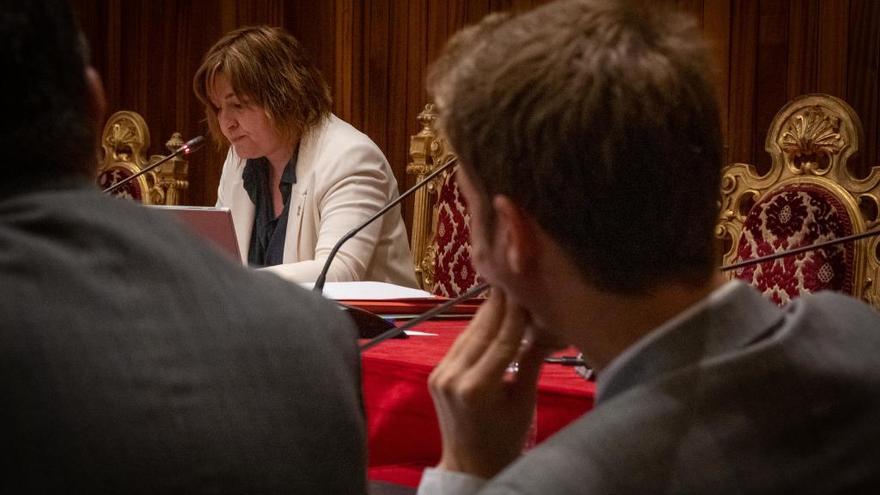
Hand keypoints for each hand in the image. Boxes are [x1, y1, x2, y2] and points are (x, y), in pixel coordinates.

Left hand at [428, 289, 552, 478]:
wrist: (470, 465)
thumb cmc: (505, 439)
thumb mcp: (525, 402)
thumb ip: (531, 361)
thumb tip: (546, 325)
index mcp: (477, 388)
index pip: (502, 339)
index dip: (516, 311)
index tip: (527, 286)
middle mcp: (453, 377)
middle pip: (482, 330)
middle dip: (500, 302)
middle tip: (515, 274)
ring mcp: (440, 374)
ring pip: (469, 333)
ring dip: (488, 310)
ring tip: (506, 287)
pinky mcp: (436, 373)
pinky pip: (460, 344)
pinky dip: (477, 328)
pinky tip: (491, 311)